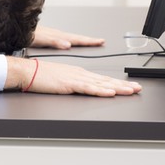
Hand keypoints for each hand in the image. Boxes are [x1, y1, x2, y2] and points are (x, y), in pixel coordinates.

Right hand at [5, 57, 141, 96]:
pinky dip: (100, 90)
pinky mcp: (69, 83)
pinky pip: (88, 88)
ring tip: (130, 91)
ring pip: (101, 84)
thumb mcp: (59, 79)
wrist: (27, 71)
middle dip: (122, 84)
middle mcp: (80, 73)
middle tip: (137, 88)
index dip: (116, 83)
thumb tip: (79, 88)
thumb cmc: (39, 76)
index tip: (128, 86)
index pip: (101, 79)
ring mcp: (75, 78)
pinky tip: (110, 92)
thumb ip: (70, 83)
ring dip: (117, 87)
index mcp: (78, 72)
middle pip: (105, 80)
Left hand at [31, 25, 104, 49]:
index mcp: (58, 36)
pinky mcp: (48, 36)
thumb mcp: (41, 39)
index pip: (77, 39)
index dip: (89, 41)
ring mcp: (53, 34)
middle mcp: (57, 34)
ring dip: (80, 40)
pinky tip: (68, 43)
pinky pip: (64, 38)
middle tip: (100, 41)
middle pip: (76, 37)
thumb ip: (54, 41)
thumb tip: (68, 44)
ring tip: (89, 41)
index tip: (101, 41)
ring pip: (71, 37)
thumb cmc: (26, 34)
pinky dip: (70, 40)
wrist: (16, 27)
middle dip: (88, 40)